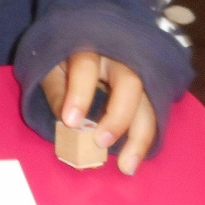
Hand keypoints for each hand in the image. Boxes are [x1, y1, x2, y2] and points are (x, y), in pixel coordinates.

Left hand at [40, 52, 155, 174]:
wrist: (83, 39)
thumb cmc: (63, 56)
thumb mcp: (50, 69)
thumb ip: (57, 92)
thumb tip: (71, 125)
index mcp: (88, 46)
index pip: (86, 67)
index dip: (80, 94)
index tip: (71, 121)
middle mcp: (119, 56)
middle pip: (130, 82)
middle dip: (119, 116)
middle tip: (102, 143)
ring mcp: (139, 72)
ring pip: (149, 101)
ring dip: (141, 136)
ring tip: (127, 166)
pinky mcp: (150, 88)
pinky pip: (154, 113)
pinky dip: (146, 137)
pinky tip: (136, 158)